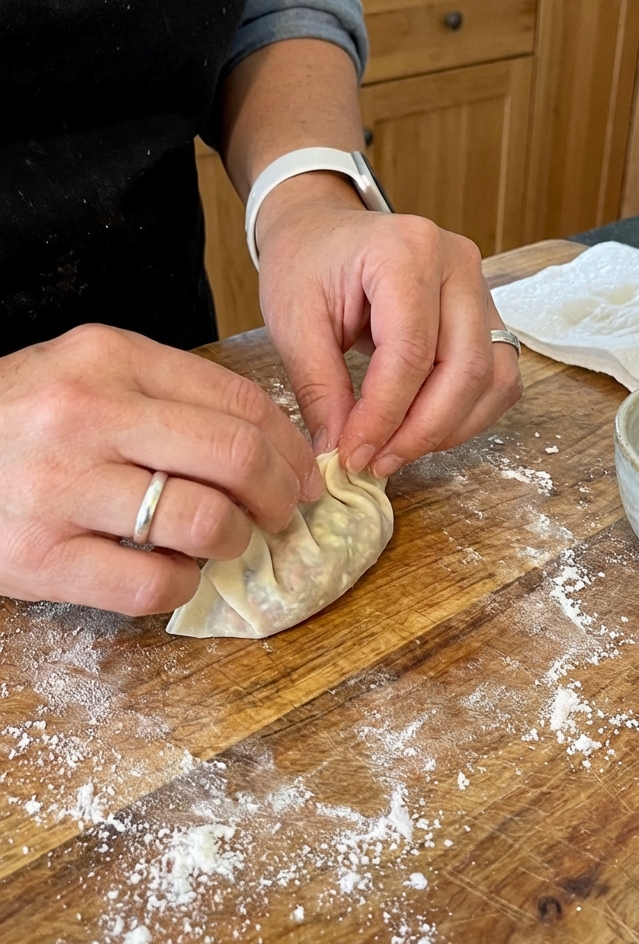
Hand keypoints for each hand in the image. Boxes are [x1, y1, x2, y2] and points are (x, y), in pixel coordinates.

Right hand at [0, 325, 321, 613]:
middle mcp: (87, 415)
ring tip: (229, 540)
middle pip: (235, 458)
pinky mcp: (41, 559)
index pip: (238, 399)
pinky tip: (174, 572)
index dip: (290, 444)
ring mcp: (61, 488)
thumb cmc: (20, 418)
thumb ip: (169, 394)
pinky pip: (152, 586)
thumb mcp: (88, 373)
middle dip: (283, 494)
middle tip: (286, 512)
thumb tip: (271, 443)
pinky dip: (182, 585)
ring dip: (236, 540)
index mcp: (109, 357)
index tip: (305, 471)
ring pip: (204, 523)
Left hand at [256, 176, 522, 477]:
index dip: (384, 416)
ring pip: (492, 379)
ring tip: (397, 451)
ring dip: (450, 429)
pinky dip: (468, 415)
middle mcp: (457, 263)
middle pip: (465, 369)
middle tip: (377, 463)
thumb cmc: (306, 264)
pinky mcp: (487, 313)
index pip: (410, 353)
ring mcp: (480, 286)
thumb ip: (319, 387)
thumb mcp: (292, 321)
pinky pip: (498, 378)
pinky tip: (424, 430)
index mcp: (405, 251)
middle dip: (422, 431)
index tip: (353, 455)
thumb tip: (341, 450)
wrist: (324, 231)